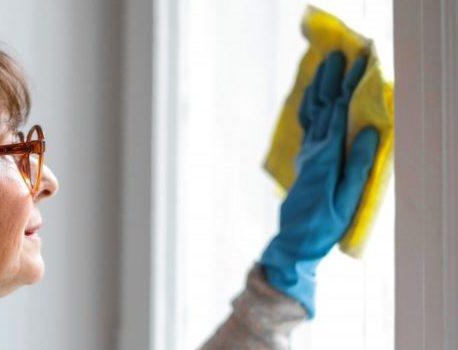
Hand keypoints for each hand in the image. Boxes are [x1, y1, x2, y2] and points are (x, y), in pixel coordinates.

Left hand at [260, 51, 378, 317]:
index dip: (349, 86)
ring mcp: (307, 154)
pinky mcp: (305, 161)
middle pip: (322, 107)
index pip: (339, 113)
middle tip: (339, 54)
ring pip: (311, 113)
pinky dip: (310, 106)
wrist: (295, 240)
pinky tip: (313, 97)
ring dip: (318, 88)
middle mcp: (313, 150)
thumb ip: (358, 165)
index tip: (360, 63)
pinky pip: (307, 125)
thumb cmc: (325, 224)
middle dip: (331, 79)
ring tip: (324, 67)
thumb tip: (368, 130)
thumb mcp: (348, 198)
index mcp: (326, 156)